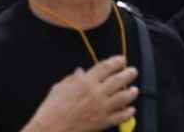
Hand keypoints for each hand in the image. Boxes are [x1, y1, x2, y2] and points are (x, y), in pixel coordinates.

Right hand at [23, 56, 137, 131]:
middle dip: (128, 74)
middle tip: (133, 71)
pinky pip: (120, 116)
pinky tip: (131, 110)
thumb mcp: (59, 88)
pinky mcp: (103, 122)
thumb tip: (80, 71)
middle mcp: (96, 93)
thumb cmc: (51, 110)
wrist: (49, 130)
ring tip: (134, 90)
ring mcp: (101, 108)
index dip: (116, 61)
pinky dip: (128, 113)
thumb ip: (72, 78)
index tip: (122, 59)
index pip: (105, 67)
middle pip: (118, 80)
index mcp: (85, 82)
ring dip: (131, 92)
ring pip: (123, 97)